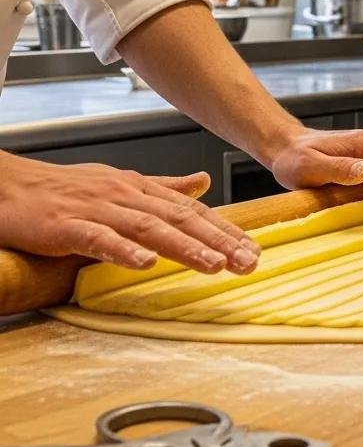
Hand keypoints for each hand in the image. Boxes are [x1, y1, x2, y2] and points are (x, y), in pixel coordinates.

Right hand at [0, 154, 259, 273]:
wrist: (8, 186)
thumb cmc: (65, 189)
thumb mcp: (121, 183)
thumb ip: (164, 187)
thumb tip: (204, 182)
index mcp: (141, 189)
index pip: (191, 211)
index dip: (224, 230)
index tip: (253, 249)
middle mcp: (126, 197)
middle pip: (180, 219)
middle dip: (218, 241)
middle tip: (249, 261)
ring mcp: (97, 210)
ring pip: (149, 228)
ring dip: (184, 247)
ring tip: (215, 265)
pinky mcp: (67, 226)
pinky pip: (98, 239)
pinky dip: (123, 250)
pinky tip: (145, 263)